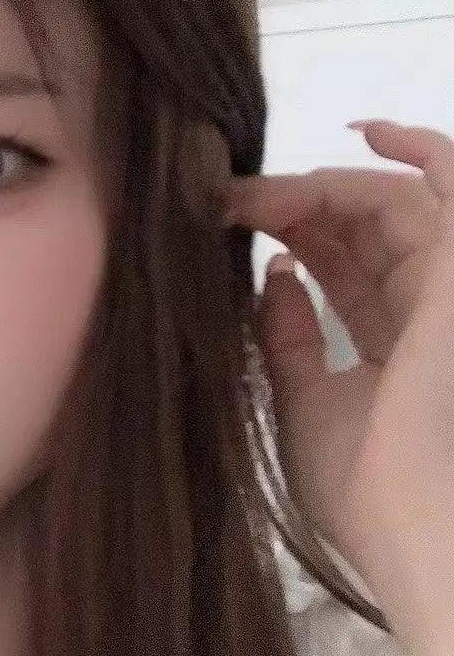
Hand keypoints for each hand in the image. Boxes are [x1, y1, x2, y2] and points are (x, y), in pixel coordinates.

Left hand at [223, 121, 453, 655]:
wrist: (411, 526)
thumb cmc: (365, 487)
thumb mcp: (303, 404)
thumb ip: (289, 340)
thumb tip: (274, 276)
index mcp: (396, 347)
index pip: (344, 270)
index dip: (289, 237)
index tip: (224, 223)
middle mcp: (429, 310)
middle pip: (363, 231)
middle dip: (293, 206)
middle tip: (229, 202)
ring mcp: (451, 288)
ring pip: (394, 201)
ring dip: (323, 186)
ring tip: (262, 192)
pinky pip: (452, 182)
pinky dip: (417, 145)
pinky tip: (362, 129)